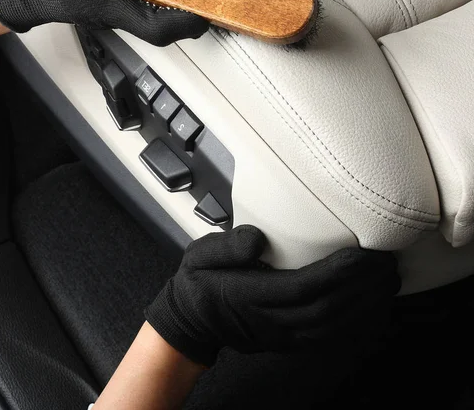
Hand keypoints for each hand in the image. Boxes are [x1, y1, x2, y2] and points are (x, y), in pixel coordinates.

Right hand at [145, 225, 399, 365]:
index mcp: (249, 296)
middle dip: (362, 288)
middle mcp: (271, 321)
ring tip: (388, 281)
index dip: (337, 273)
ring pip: (334, 329)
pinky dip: (359, 325)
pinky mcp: (290, 341)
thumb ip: (226, 246)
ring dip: (366, 307)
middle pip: (327, 310)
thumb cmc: (199, 282)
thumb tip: (257, 238)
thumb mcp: (200, 255)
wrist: (192, 321)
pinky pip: (331, 339)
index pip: (302, 287)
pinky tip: (374, 308)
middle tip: (387, 262)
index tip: (363, 254)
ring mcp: (283, 336)